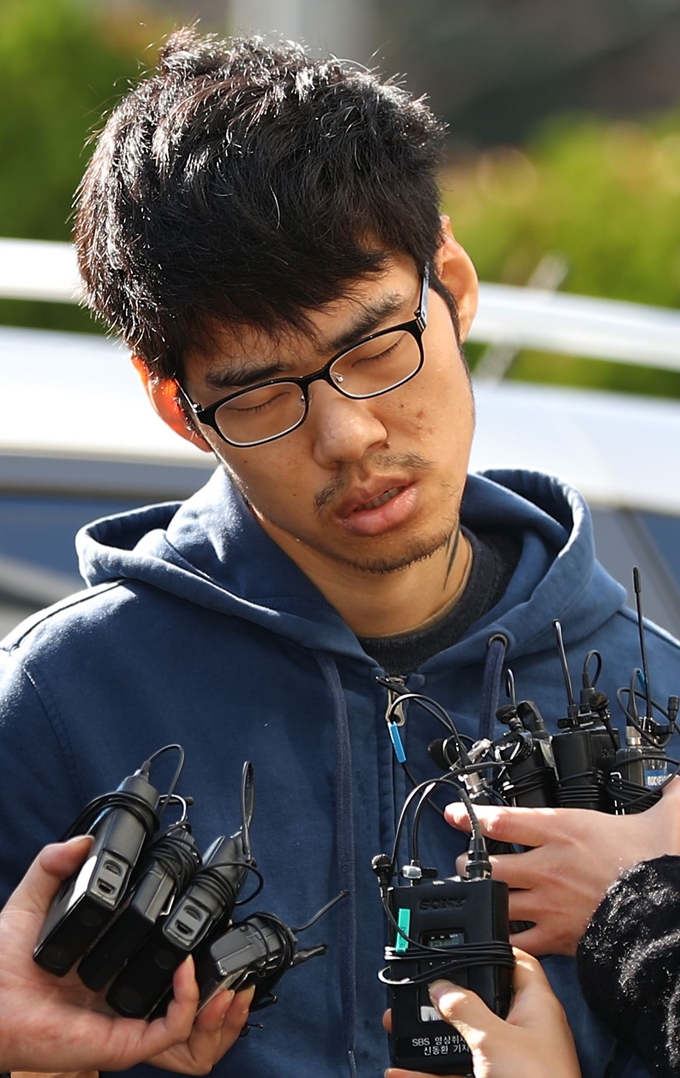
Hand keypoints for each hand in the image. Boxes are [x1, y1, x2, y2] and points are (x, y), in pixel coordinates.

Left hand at [0, 836, 248, 1071]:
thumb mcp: (29, 902)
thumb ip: (52, 866)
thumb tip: (84, 840)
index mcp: (106, 965)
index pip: (156, 954)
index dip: (186, 936)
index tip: (203, 907)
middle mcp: (120, 993)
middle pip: (182, 989)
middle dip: (215, 971)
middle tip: (224, 932)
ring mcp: (123, 1019)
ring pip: (187, 1016)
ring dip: (213, 990)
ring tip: (223, 955)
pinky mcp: (119, 1041)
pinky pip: (169, 1027)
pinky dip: (187, 998)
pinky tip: (186, 965)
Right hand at [384, 950, 580, 1077]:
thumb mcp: (493, 1039)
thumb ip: (465, 1009)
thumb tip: (442, 988)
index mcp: (536, 1007)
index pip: (517, 962)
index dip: (492, 949)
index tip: (461, 943)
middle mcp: (524, 1032)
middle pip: (482, 1002)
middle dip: (449, 998)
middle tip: (420, 990)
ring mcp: (510, 1062)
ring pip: (465, 1041)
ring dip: (433, 1036)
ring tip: (401, 1026)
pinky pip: (457, 1072)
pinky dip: (431, 1071)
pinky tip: (403, 1070)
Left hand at [446, 777, 679, 954]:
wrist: (669, 916)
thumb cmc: (658, 868)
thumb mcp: (664, 820)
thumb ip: (667, 797)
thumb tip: (678, 785)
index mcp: (565, 830)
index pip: (504, 819)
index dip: (472, 815)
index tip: (453, 813)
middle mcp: (549, 865)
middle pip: (487, 864)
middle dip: (470, 863)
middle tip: (466, 862)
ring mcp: (549, 903)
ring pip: (495, 900)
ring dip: (482, 898)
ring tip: (476, 894)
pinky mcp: (558, 937)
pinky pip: (518, 940)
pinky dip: (506, 938)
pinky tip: (502, 934)